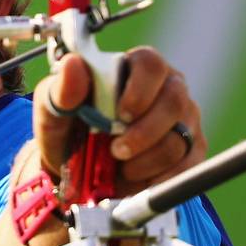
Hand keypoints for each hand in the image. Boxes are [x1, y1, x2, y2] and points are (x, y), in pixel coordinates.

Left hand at [33, 47, 205, 196]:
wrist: (78, 173)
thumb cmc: (68, 132)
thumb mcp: (54, 112)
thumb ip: (62, 90)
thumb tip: (73, 65)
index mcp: (134, 68)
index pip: (150, 64)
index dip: (140, 90)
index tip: (121, 114)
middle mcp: (166, 88)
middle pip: (174, 100)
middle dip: (144, 132)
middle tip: (117, 151)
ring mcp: (183, 118)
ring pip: (181, 136)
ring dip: (148, 159)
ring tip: (122, 167)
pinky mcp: (192, 149)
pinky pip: (190, 165)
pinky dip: (163, 178)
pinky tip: (141, 181)